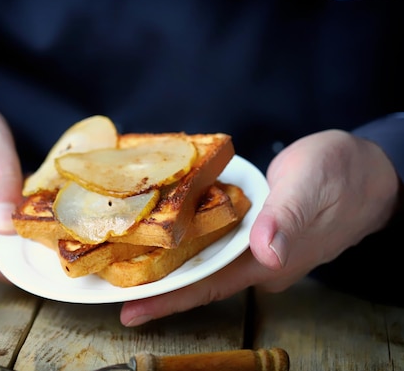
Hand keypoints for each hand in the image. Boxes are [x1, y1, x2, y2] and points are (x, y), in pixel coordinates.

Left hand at [120, 129, 399, 325]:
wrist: (367, 169)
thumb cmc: (340, 175)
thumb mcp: (311, 188)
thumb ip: (287, 220)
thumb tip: (266, 254)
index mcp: (267, 260)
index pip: (208, 287)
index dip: (168, 300)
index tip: (130, 312)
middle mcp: (257, 260)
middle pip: (198, 279)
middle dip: (156, 286)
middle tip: (113, 287)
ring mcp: (257, 246)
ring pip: (204, 260)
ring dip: (167, 264)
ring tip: (126, 262)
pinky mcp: (255, 227)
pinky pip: (214, 238)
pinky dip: (186, 239)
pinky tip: (164, 232)